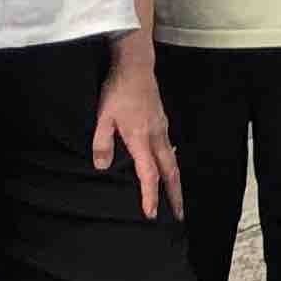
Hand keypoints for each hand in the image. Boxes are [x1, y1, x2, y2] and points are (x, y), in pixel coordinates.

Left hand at [96, 47, 179, 216]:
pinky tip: (166, 167)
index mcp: (141, 139)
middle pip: (170, 172)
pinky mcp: (162, 122)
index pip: (149, 174)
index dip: (150, 196)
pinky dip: (171, 165)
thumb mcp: (102, 117)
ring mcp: (163, 129)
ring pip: (172, 161)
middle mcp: (157, 137)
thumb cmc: (117, 90)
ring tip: (175, 196)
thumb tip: (102, 167)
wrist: (136, 65)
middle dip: (175, 195)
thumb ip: (102, 143)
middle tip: (179, 215)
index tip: (151, 214)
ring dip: (175, 181)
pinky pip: (169, 149)